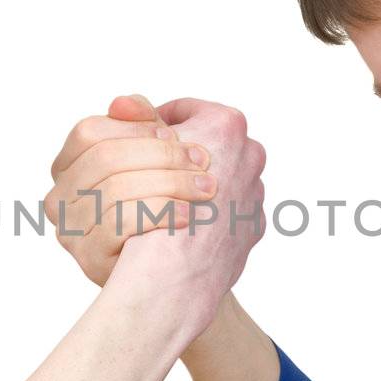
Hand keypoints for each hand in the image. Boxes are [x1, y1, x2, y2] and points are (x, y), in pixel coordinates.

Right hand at [45, 95, 217, 286]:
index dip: (136, 130)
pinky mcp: (88, 258)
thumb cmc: (175, 213)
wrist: (185, 281)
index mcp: (71, 167)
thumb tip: (123, 102)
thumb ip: (144, 126)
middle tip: (205, 159)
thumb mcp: (162, 160)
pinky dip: (160, 213)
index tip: (178, 135)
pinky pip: (120, 223)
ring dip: (171, 182)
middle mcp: (59, 198)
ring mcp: (69, 230)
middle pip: (104, 156)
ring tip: (208, 189)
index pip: (89, 132)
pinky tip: (189, 217)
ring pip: (115, 187)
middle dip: (161, 154)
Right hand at [113, 96, 266, 320]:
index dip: (150, 126)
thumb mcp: (137, 154)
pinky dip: (206, 216)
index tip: (132, 146)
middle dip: (176, 156)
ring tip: (166, 204)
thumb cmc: (154, 211)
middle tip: (149, 175)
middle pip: (204, 144)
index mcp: (226, 125)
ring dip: (189, 186)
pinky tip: (180, 228)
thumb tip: (124, 101)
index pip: (183, 111)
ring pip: (217, 178)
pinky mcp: (254, 226)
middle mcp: (251, 154)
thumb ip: (138, 124)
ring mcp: (255, 192)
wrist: (178, 279)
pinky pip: (226, 211)